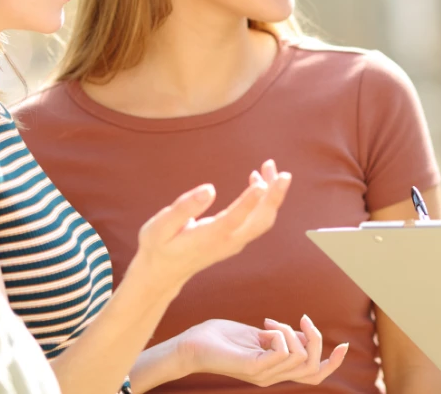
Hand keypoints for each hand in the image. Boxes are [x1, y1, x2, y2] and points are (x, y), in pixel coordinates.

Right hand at [131, 160, 290, 293]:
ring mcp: (235, 242)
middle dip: (274, 196)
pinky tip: (257, 181)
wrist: (162, 273)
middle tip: (282, 172)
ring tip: (269, 167)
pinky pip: (257, 221)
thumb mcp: (160, 227)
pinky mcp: (236, 240)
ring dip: (272, 195)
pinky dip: (264, 201)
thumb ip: (184, 208)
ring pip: (263, 220)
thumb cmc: (158, 246)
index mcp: (209, 237)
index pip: (234, 220)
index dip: (249, 202)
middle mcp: (228, 242)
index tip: (261, 183)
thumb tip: (209, 189)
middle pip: (260, 221)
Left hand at [172, 316, 348, 386]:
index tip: (343, 344)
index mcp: (277, 370)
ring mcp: (264, 375)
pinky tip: (264, 328)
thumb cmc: (222, 338)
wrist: (191, 345)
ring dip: (292, 332)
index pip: (314, 376)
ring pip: (301, 357)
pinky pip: (283, 352)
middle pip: (314, 368)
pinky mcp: (254, 368)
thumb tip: (305, 335)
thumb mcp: (260, 335)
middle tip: (302, 319)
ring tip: (270, 323)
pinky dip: (281, 334)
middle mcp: (274, 376)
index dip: (333, 363)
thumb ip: (283, 337)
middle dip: (317, 339)